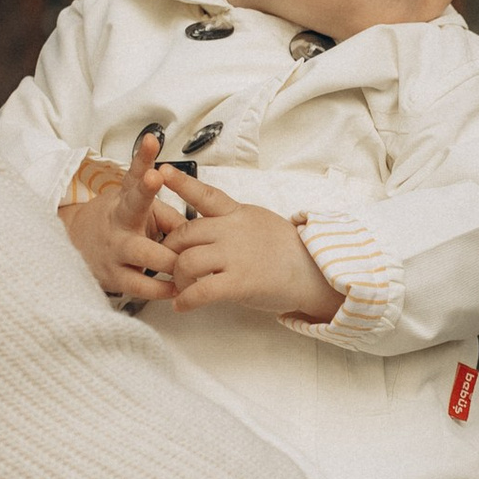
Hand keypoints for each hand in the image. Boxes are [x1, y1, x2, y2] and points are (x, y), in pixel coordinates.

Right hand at [58, 130, 181, 302]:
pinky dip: (164, 288)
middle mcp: (118, 221)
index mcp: (126, 201)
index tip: (152, 141)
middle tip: (156, 178)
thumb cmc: (120, 223)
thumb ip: (171, 216)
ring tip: (187, 263)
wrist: (79, 246)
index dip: (143, 159)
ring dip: (168, 259)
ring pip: (143, 254)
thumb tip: (202, 228)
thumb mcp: (140, 210)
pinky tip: (178, 288)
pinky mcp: (115, 277)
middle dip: (146, 192)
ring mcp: (115, 250)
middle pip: (133, 206)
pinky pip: (143, 286)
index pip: (135, 176)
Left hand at [160, 177, 342, 321]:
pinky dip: (185, 301)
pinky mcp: (240, 283)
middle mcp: (234, 231)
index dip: (182, 183)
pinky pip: (200, 291)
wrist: (316, 273)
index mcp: (238, 214)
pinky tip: (182, 306)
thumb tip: (203, 230)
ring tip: (181, 288)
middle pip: (184, 233)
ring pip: (186, 262)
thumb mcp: (259, 223)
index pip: (206, 195)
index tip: (161, 172)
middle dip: (169, 250)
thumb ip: (230, 223)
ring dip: (177, 278)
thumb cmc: (287, 252)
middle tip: (169, 264)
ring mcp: (236, 256)